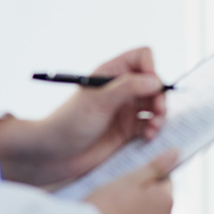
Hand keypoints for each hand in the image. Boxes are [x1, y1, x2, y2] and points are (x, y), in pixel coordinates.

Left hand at [0, 47, 167, 184]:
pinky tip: (148, 136)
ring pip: (156, 104)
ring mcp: (126, 109)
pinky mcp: (129, 129)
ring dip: (160, 114)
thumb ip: (128, 88)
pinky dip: (154, 129)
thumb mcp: (99, 102)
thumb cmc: (69, 123)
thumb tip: (156, 81)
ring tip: (154, 126)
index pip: (141, 58)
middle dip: (160, 96)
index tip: (152, 85)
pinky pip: (151, 124)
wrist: (53, 155)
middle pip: (154, 83)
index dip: (151, 68)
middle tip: (158, 111)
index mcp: (111, 73)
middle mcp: (121, 89)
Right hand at [85, 149, 176, 213]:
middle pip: (157, 204)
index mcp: (167, 202)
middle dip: (142, 200)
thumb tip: (176, 153)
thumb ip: (156, 166)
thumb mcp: (129, 179)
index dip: (146, 180)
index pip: (164, 183)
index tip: (128, 183)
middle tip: (116, 199)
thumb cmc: (105, 207)